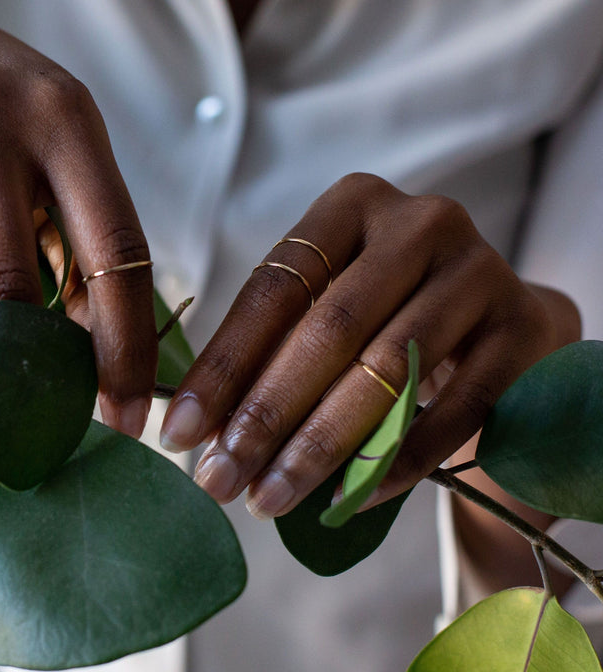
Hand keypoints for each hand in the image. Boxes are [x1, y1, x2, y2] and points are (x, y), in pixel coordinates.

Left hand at [160, 173, 580, 516]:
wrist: (498, 323)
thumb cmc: (390, 314)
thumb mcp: (329, 308)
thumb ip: (273, 351)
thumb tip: (198, 427)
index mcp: (352, 205)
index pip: (273, 290)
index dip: (223, 367)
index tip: (179, 433)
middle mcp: (419, 223)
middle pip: (327, 329)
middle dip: (266, 415)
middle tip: (218, 478)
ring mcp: (479, 269)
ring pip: (388, 369)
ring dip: (322, 446)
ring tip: (270, 499)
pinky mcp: (524, 324)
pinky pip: (454, 406)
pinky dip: (398, 458)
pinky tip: (351, 497)